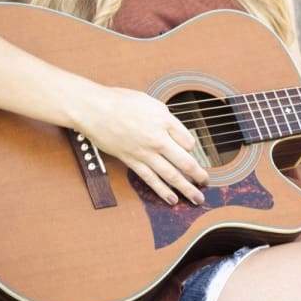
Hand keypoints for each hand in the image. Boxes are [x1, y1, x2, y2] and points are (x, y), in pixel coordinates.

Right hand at [73, 85, 209, 205]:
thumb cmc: (120, 101)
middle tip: (206, 182)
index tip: (191, 153)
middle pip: (185, 161)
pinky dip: (162, 191)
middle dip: (198, 175)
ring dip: (186, 189)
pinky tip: (172, 199)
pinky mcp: (131, 161)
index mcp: (165, 121)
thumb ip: (165, 117)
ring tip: (197, 199)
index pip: (189, 141)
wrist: (94, 109)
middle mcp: (158, 138)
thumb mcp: (150, 102)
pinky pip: (150, 179)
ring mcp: (145, 152)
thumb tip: (173, 128)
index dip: (193, 149)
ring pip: (171, 175)